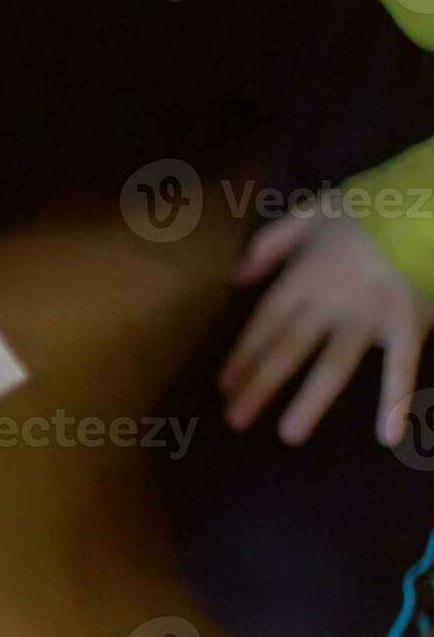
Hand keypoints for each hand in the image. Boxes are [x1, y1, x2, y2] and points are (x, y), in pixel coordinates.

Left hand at [219, 195, 432, 446]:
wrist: (430, 201)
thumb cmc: (375, 205)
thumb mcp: (314, 210)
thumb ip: (272, 242)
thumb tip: (237, 276)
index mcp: (306, 275)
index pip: (265, 323)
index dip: (243, 354)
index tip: (223, 386)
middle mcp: (331, 301)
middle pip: (287, 349)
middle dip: (258, 386)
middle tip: (234, 421)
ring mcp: (370, 315)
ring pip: (334, 364)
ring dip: (311, 401)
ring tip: (290, 434)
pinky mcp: (409, 322)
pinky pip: (403, 367)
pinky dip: (396, 400)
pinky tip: (389, 435)